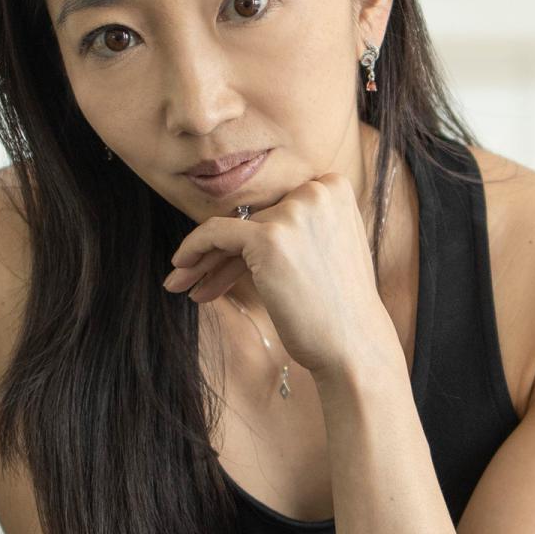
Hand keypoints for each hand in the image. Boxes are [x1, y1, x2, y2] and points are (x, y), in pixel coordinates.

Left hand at [162, 173, 398, 377]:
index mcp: (334, 187)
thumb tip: (244, 221)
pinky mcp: (270, 238)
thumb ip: (297, 225)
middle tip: (192, 275)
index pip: (276, 206)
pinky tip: (181, 267)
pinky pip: (216, 233)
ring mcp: (294, 212)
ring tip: (183, 284)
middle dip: (224, 252)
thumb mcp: (327, 248)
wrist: (353, 346)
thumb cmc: (338, 306)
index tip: (229, 262)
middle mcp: (317, 191)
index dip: (250, 234)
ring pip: (232, 230)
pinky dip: (194, 248)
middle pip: (253, 219)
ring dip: (206, 261)